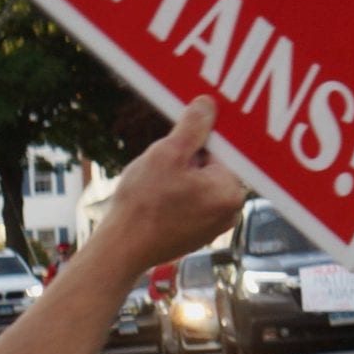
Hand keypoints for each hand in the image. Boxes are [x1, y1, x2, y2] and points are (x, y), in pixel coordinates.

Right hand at [98, 98, 244, 270]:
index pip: (220, 150)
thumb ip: (192, 128)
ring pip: (199, 184)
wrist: (122, 249)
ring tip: (155, 186)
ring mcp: (216, 225)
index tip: (174, 144)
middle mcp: (231, 211)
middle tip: (160, 168)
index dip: (194, 142)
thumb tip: (208, 104)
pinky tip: (155, 201)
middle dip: (185, 161)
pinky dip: (176, 196)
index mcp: (231, 191)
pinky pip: (192, 203)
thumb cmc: (143, 204)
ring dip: (178, 178)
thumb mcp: (166, 155)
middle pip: (211, 168)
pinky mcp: (199, 234)